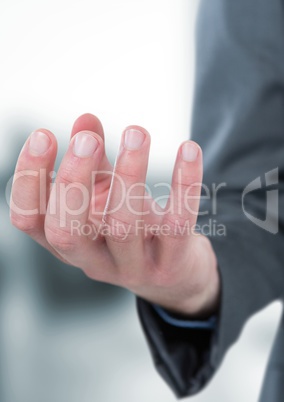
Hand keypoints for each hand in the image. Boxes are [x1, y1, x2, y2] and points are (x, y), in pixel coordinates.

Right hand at [10, 113, 218, 316]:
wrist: (173, 273)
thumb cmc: (130, 226)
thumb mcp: (107, 195)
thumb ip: (93, 160)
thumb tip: (85, 119)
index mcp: (68, 243)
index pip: (31, 219)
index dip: (30, 179)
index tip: (44, 135)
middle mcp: (92, 261)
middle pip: (67, 230)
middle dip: (73, 181)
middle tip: (88, 139)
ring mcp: (132, 268)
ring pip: (122, 226)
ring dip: (128, 174)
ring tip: (136, 133)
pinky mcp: (170, 265)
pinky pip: (177, 224)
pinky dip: (183, 184)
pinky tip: (188, 149)